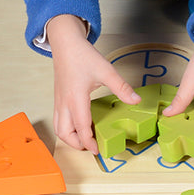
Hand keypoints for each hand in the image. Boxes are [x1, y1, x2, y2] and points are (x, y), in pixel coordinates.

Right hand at [46, 15, 139, 152]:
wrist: (65, 44)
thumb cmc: (82, 56)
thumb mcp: (106, 71)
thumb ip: (122, 88)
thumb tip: (136, 101)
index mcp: (76, 99)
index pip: (81, 128)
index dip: (89, 142)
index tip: (98, 150)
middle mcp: (64, 103)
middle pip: (65, 133)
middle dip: (77, 144)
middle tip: (92, 147)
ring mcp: (59, 101)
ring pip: (59, 128)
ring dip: (70, 138)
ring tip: (84, 140)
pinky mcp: (58, 99)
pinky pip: (58, 120)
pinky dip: (66, 129)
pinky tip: (79, 126)